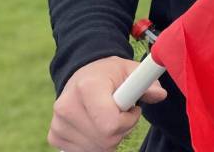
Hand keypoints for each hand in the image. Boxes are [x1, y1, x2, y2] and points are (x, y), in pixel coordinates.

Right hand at [48, 56, 166, 150]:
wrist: (83, 75)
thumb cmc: (111, 74)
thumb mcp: (131, 70)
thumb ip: (146, 82)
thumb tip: (159, 95)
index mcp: (87, 87)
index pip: (110, 125)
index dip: (128, 121)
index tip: (132, 108)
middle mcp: (67, 106)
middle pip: (105, 140)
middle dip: (122, 130)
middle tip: (122, 113)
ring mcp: (58, 123)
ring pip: (96, 149)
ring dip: (109, 138)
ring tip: (109, 116)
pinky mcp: (54, 135)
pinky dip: (96, 143)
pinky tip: (96, 125)